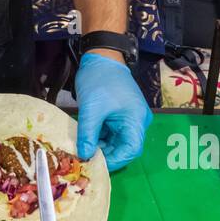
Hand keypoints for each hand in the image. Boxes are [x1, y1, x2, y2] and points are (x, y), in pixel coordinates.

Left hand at [74, 51, 151, 171]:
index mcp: (136, 120)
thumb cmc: (99, 80)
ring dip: (101, 147)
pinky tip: (86, 141)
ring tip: (83, 151)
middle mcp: (136, 122)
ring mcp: (128, 118)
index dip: (114, 160)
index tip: (94, 164)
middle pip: (124, 147)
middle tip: (85, 160)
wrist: (101, 57)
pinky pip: (111, 133)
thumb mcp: (91, 109)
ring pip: (116, 141)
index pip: (130, 149)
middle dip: (106, 155)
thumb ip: (88, 134)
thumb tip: (84, 155)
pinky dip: (100, 138)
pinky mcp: (119, 116)